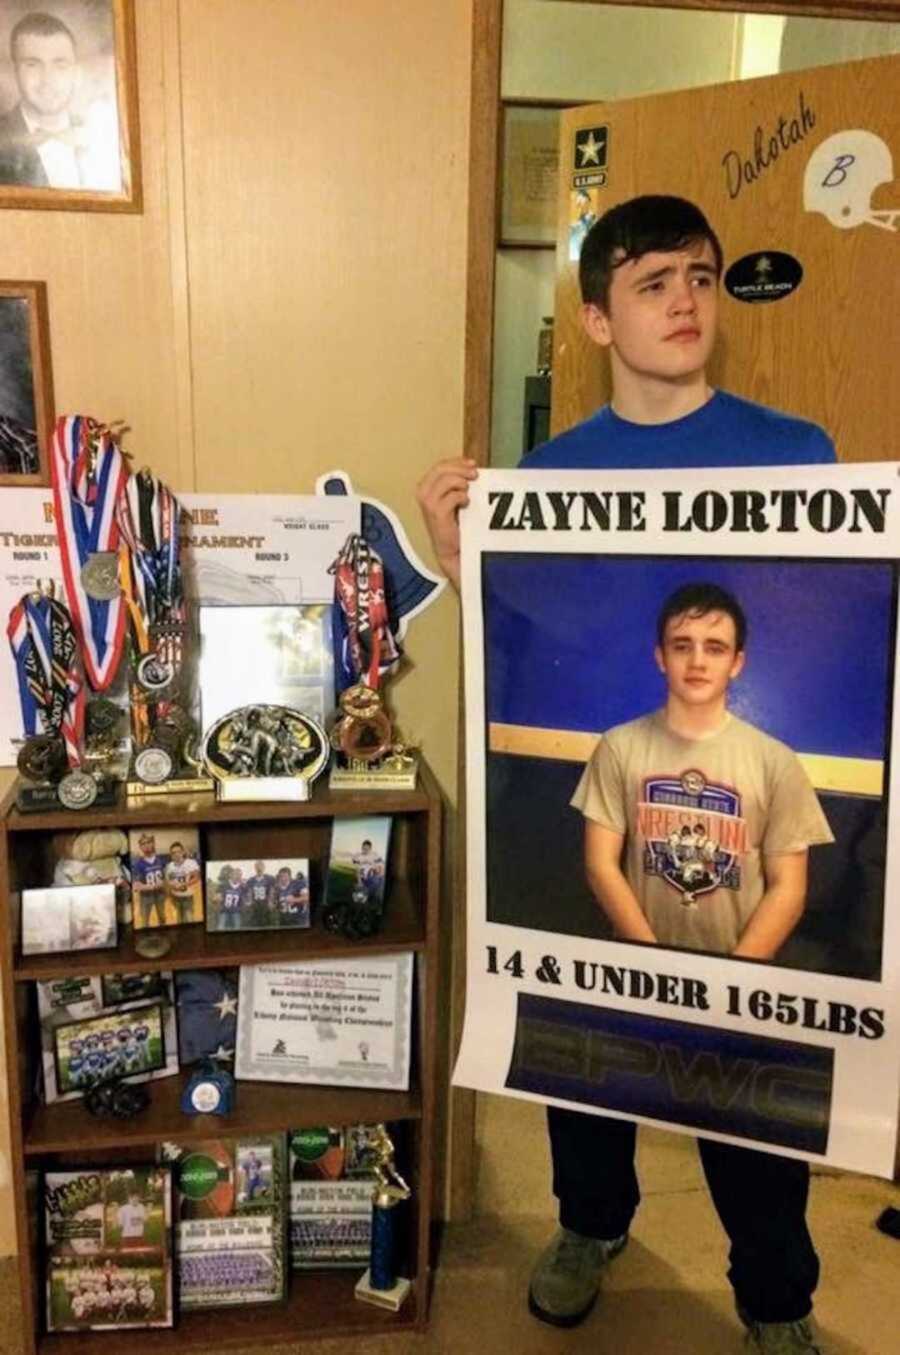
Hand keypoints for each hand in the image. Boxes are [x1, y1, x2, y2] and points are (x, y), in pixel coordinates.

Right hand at [415, 457, 478, 590]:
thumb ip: (457, 482)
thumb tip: (472, 467)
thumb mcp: (454, 498)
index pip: (440, 466)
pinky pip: (453, 495)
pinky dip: (462, 497)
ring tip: (468, 493)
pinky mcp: (436, 512)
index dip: (457, 462)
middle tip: (475, 475)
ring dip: (462, 483)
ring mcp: (427, 502)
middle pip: (442, 469)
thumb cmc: (455, 523)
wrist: (453, 548)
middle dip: (461, 469)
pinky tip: (465, 504)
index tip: (473, 463)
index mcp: (425, 486)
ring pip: (447, 480)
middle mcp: (422, 492)